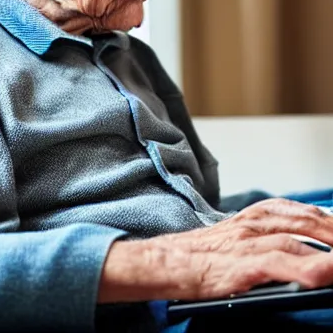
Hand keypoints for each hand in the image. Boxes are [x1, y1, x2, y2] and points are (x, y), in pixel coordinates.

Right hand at [98, 198, 332, 302]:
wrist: (169, 261)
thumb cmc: (205, 253)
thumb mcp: (241, 236)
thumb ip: (272, 235)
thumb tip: (309, 250)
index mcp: (256, 214)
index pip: (302, 211)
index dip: (329, 220)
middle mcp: (254, 223)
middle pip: (306, 220)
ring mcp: (246, 242)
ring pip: (295, 238)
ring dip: (328, 248)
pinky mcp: (238, 264)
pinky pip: (275, 262)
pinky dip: (302, 267)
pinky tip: (320, 275)